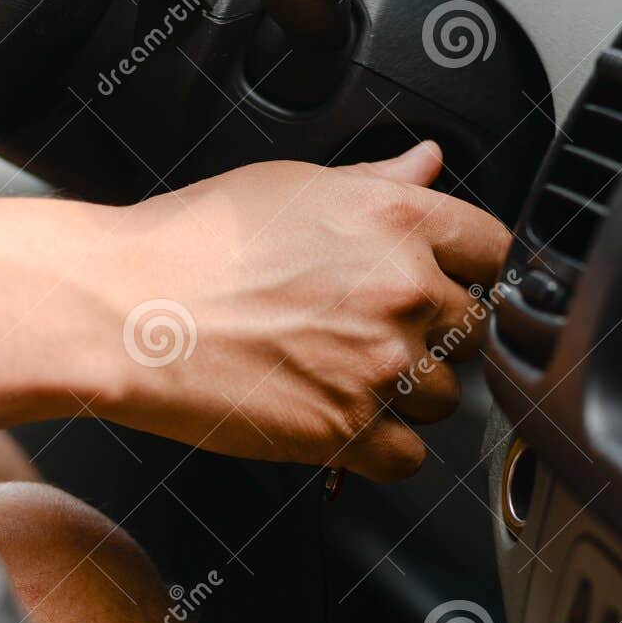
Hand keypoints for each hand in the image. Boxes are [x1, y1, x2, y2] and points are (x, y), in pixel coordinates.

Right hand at [96, 143, 512, 481]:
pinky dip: (382, 449)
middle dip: (435, 333)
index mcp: (395, 220)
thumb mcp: (294, 183)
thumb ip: (378, 181)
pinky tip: (343, 420)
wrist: (126, 308)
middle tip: (375, 330)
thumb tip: (427, 164)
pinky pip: (409, 458)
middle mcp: (401, 290)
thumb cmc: (193, 242)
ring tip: (347, 373)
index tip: (453, 281)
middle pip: (474, 329)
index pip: (495, 249)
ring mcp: (378, 364)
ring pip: (446, 396)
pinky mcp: (346, 430)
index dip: (472, 268)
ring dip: (410, 393)